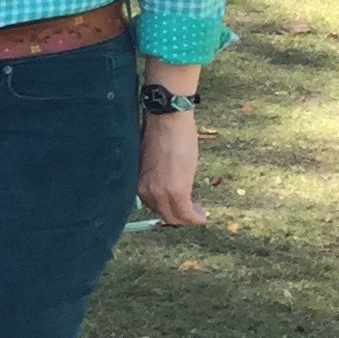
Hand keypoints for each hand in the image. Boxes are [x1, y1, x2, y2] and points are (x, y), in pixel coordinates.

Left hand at [138, 110, 206, 225]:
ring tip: (198, 210)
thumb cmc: (161, 133)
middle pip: (163, 214)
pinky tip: (202, 216)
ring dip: (188, 217)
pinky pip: (186, 214)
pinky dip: (195, 218)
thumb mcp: (152, 161)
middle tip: (192, 210)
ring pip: (174, 217)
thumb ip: (154, 176)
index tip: (178, 206)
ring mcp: (159, 192)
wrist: (166, 119)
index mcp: (136, 181)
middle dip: (178, 215)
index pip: (151, 205)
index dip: (166, 209)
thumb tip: (164, 183)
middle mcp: (144, 190)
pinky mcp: (177, 190)